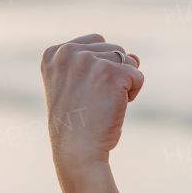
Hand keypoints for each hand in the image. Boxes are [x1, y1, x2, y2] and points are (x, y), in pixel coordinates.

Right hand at [41, 33, 143, 168]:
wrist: (77, 149)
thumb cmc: (78, 122)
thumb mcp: (79, 85)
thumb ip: (102, 62)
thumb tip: (135, 56)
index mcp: (53, 53)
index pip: (96, 42)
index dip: (100, 69)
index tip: (83, 91)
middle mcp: (68, 52)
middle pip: (114, 50)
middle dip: (113, 75)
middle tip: (94, 101)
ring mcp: (89, 61)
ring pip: (128, 61)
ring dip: (124, 83)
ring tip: (103, 103)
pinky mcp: (110, 73)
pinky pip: (138, 76)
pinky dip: (133, 94)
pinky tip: (114, 107)